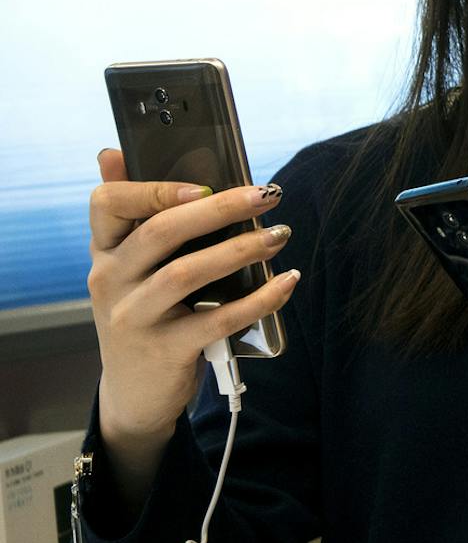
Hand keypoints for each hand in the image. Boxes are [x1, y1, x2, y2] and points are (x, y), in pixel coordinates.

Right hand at [87, 149, 299, 448]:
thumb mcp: (127, 266)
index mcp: (105, 251)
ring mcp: (134, 317)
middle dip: (220, 208)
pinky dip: (259, 298)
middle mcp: (111, 280)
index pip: (106, 203)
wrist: (134, 392)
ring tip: (281, 235)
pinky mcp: (165, 350)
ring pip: (188, 273)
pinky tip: (287, 281)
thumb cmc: (144, 313)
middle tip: (267, 195)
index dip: (154, 187)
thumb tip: (112, 150)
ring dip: (242, 249)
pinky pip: (218, 319)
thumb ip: (129, 213)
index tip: (204, 181)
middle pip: (161, 231)